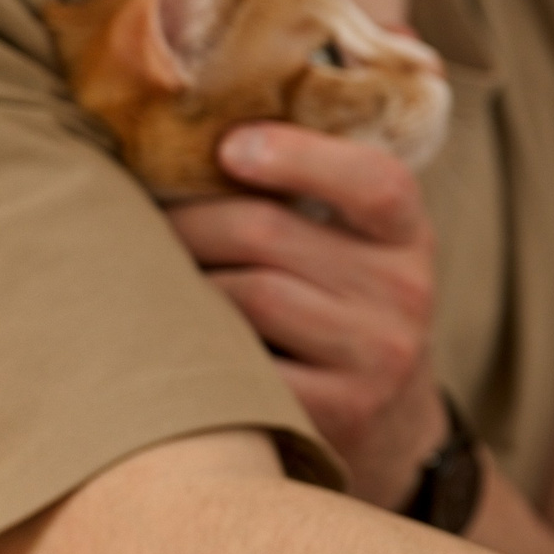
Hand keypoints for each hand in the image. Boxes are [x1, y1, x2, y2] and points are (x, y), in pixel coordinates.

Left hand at [165, 123, 446, 508]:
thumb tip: (196, 128)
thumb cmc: (344, 310)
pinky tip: (188, 341)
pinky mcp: (339, 411)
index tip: (230, 147)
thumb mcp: (361, 248)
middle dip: (188, 221)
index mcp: (408, 235)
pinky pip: (242, 364)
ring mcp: (377, 356)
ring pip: (244, 295)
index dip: (299, 157)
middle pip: (265, 232)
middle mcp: (406, 292)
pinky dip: (201, 346)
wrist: (391, 425)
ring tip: (161, 281)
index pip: (376, 182)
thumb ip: (311, 193)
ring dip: (184, 283)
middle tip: (145, 222)